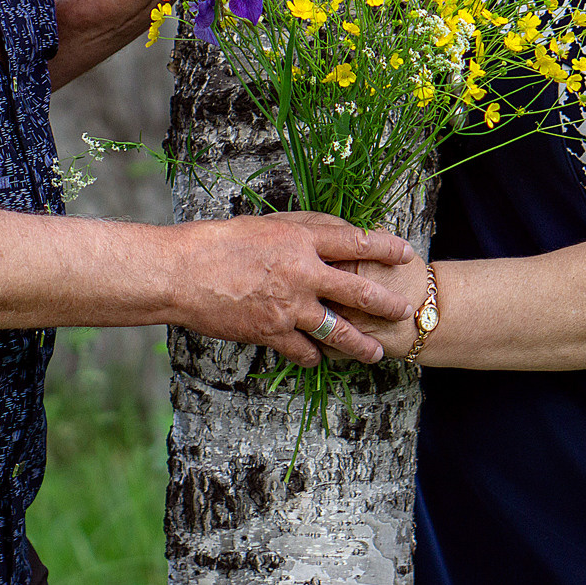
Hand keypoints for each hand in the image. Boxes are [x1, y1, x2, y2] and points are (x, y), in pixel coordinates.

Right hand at [168, 211, 416, 367]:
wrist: (181, 273)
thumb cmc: (215, 242)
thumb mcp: (262, 225)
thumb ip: (299, 230)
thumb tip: (331, 231)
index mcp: (300, 240)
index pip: (355, 241)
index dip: (385, 246)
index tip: (405, 251)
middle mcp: (302, 274)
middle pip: (358, 291)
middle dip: (386, 303)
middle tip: (404, 311)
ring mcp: (289, 306)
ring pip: (338, 331)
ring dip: (360, 345)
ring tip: (375, 354)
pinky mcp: (272, 332)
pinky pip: (303, 350)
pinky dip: (312, 356)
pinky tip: (317, 359)